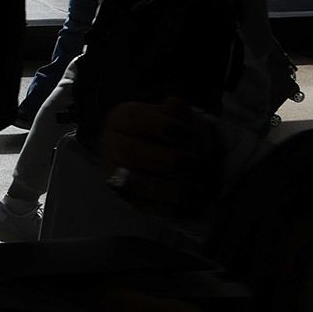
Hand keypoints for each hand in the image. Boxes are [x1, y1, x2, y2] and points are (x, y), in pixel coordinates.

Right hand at [97, 98, 222, 218]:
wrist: (154, 152)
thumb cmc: (166, 131)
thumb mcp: (172, 116)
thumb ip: (176, 111)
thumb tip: (174, 104)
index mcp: (120, 120)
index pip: (132, 119)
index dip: (158, 126)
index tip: (185, 132)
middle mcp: (111, 147)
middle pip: (130, 153)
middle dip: (167, 160)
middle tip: (198, 164)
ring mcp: (116, 175)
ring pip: (135, 184)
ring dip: (171, 188)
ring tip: (201, 188)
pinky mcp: (128, 198)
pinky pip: (145, 206)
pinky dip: (171, 207)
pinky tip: (193, 203)